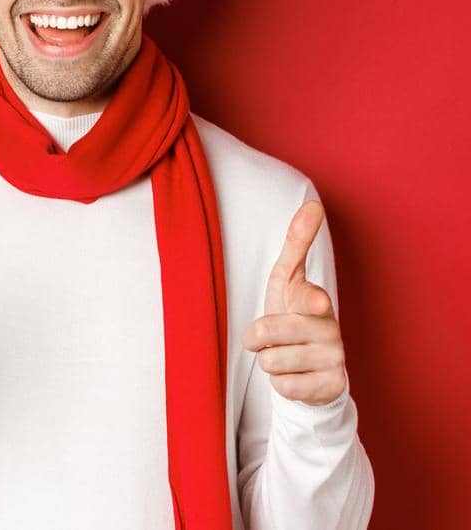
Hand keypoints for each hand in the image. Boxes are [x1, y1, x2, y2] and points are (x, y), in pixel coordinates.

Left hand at [241, 200, 347, 405]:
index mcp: (315, 300)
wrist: (312, 366)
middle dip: (257, 339)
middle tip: (270, 339)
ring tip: (285, 356)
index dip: (309, 302)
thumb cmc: (292, 315)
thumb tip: (313, 203)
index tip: (316, 303)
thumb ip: (297, 244)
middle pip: (266, 334)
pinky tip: (297, 378)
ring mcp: (334, 358)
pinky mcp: (332, 386)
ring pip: (270, 362)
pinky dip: (282, 385)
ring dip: (269, 362)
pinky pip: (285, 387)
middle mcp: (330, 327)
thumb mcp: (288, 280)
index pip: (308, 298)